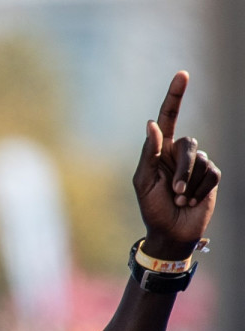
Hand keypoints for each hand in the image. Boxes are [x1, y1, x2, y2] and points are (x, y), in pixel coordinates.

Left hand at [131, 71, 220, 259]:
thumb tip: (152, 123)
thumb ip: (148, 153)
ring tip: (179, 199)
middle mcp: (179, 153)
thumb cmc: (151, 208)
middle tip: (173, 192)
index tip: (182, 74)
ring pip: (200, 160)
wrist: (171, 232)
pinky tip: (191, 201)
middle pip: (188, 143)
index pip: (169, 118)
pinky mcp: (210, 177)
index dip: (175, 96)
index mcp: (160, 150)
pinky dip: (200, 189)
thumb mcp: (143, 181)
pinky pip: (211, 174)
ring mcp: (197, 165)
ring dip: (188, 183)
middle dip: (180, 170)